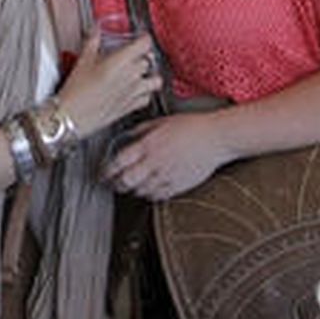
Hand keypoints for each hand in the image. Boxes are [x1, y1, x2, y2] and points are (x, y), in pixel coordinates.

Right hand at [54, 33, 159, 136]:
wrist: (73, 117)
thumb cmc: (77, 92)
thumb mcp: (82, 60)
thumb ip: (92, 42)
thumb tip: (95, 31)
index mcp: (121, 61)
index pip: (145, 44)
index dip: (144, 38)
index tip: (140, 38)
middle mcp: (132, 76)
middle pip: (149, 60)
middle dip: (143, 55)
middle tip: (133, 54)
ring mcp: (134, 93)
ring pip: (156, 80)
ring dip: (150, 75)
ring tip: (141, 72)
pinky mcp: (131, 107)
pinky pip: (148, 98)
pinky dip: (145, 93)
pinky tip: (136, 90)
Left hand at [102, 113, 227, 200]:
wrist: (216, 137)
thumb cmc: (192, 126)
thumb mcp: (161, 122)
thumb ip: (142, 131)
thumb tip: (128, 136)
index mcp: (148, 145)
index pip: (119, 162)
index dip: (107, 170)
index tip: (102, 172)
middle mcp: (155, 162)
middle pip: (126, 181)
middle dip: (116, 184)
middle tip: (112, 183)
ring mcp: (166, 176)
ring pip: (140, 191)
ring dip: (132, 189)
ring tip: (130, 185)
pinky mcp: (178, 186)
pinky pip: (157, 196)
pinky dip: (148, 194)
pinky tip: (148, 188)